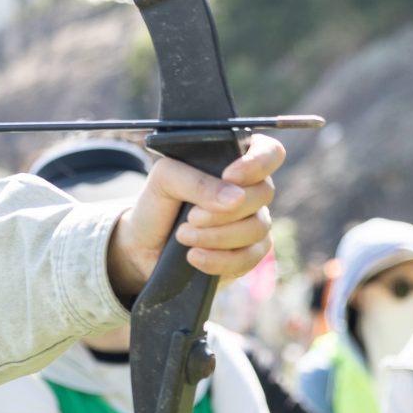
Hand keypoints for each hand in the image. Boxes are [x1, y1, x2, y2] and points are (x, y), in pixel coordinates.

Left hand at [105, 135, 283, 300]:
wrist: (143, 246)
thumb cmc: (157, 204)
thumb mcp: (164, 180)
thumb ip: (196, 181)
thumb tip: (235, 199)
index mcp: (234, 161)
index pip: (269, 151)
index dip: (257, 162)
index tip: (230, 176)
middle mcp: (250, 190)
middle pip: (264, 193)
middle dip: (224, 209)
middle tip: (190, 217)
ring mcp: (253, 223)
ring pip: (258, 227)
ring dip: (217, 235)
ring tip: (183, 236)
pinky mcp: (247, 254)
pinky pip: (250, 258)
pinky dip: (219, 260)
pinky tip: (193, 257)